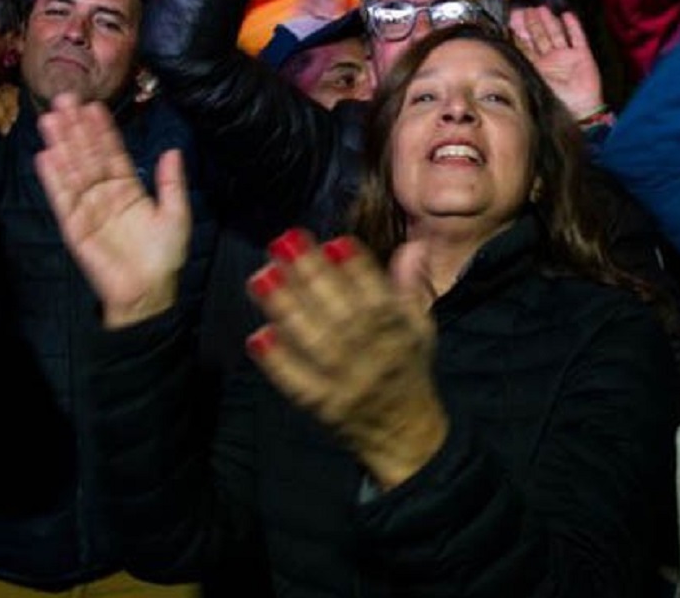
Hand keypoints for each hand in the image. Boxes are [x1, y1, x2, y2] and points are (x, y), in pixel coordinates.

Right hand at [35, 93, 191, 328]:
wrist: (148, 292)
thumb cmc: (164, 256)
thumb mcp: (176, 214)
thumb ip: (172, 183)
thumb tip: (173, 151)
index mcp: (128, 189)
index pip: (112, 153)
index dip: (102, 130)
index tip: (93, 105)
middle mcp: (105, 195)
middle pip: (87, 155)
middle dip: (76, 129)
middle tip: (64, 99)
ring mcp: (88, 209)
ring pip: (72, 171)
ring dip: (61, 145)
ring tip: (50, 118)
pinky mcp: (75, 227)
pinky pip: (63, 199)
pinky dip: (54, 179)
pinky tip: (46, 156)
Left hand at [246, 231, 446, 488]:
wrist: (406, 436)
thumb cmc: (407, 369)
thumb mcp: (421, 329)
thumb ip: (411, 287)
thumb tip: (411, 246)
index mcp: (400, 334)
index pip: (376, 295)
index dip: (356, 268)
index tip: (331, 242)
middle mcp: (374, 356)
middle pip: (341, 313)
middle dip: (311, 275)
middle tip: (282, 244)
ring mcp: (347, 382)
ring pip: (316, 342)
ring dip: (288, 308)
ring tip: (262, 277)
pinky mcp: (323, 405)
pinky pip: (299, 382)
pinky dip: (278, 360)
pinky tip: (258, 335)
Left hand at [510, 5, 605, 118]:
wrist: (580, 112)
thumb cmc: (555, 103)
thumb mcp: (532, 82)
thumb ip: (521, 67)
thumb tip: (500, 53)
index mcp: (536, 67)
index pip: (524, 45)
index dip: (518, 32)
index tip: (510, 18)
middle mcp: (550, 60)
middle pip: (539, 37)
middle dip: (531, 23)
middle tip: (524, 9)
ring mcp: (566, 57)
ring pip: (555, 34)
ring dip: (548, 21)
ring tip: (540, 8)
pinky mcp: (582, 56)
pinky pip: (577, 38)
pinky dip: (572, 26)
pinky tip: (566, 14)